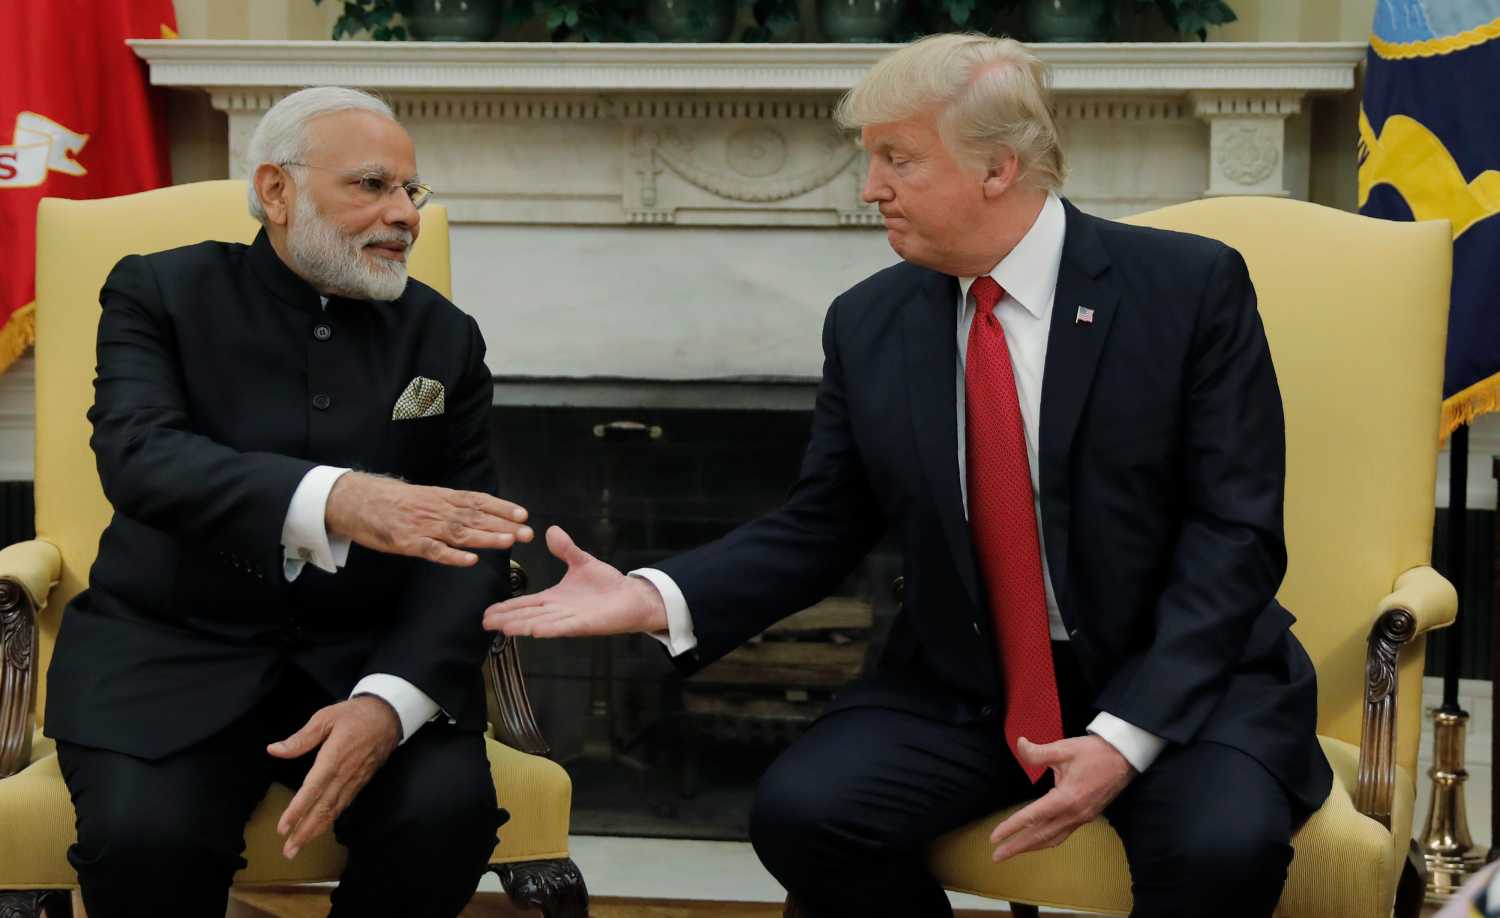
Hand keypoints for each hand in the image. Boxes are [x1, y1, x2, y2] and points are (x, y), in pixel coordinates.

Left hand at [267, 696, 401, 858]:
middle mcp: (345, 774)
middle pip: (323, 808)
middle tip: (288, 852)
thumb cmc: (355, 714)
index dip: (298, 810)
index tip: (283, 828)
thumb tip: (274, 750)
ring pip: (334, 811)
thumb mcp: (325, 717)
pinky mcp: (361, 782)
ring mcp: (355, 780)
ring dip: (316, 830)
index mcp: (334, 757)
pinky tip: (320, 829)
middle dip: (305, 831)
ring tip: (299, 847)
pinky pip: (344, 805)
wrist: (390, 715)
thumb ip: (301, 738)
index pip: (313, 789)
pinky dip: (330, 821)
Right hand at [325, 471, 532, 566]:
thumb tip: (470, 510)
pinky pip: (433, 551)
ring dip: (486, 537)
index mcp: (440, 497)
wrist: (352, 499)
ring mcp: (422, 526)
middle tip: (527, 532)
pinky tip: (470, 560)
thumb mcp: (419, 495)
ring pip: (460, 532)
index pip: (477, 500)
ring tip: (509, 542)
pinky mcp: (406, 543)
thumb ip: (444, 504)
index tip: (523, 514)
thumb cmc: (386, 499)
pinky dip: (452, 556)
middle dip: (504, 525)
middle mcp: (436, 509)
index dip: (501, 507)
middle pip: (475, 517)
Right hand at [482, 526, 668, 636]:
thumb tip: (550, 530)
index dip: (506, 608)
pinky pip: (564, 627)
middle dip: (507, 619)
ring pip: (541, 623)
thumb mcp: (582, 561)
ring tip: (503, 629)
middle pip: (527, 616)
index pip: (525, 603)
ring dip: (522, 626)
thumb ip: (565, 549)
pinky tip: (535, 631)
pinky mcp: (586, 625)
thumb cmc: (607, 584)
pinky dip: (550, 629)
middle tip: (485, 623)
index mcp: (554, 598)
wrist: (632, 596)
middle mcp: (559, 611)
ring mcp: (571, 619)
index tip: (487, 613)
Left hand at [989, 735, 1135, 862]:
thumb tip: (1020, 744)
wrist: (1125, 758)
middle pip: (1040, 835)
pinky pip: (1063, 835)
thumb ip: (1039, 752)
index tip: (994, 837)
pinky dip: (1047, 841)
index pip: (1032, 816)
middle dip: (1017, 847)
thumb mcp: (1064, 748)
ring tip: (1013, 853)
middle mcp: (1074, 813)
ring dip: (1031, 847)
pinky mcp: (1087, 817)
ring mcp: (1082, 817)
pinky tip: (1038, 842)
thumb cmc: (1095, 752)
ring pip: (1052, 839)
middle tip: (996, 856)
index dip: (1011, 827)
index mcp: (1066, 798)